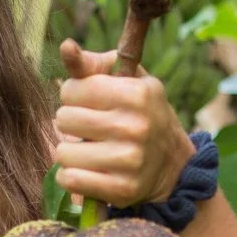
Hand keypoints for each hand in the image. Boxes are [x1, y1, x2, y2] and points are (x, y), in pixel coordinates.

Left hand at [53, 37, 191, 209]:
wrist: (173, 165)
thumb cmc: (141, 114)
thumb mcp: (128, 81)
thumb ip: (93, 64)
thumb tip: (66, 47)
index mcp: (136, 94)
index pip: (73, 90)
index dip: (73, 95)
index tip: (87, 102)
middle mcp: (135, 126)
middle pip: (64, 119)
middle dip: (71, 123)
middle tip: (88, 128)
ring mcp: (129, 161)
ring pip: (63, 152)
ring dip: (69, 152)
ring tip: (87, 149)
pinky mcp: (121, 189)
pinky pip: (70, 180)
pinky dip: (70, 176)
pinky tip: (84, 170)